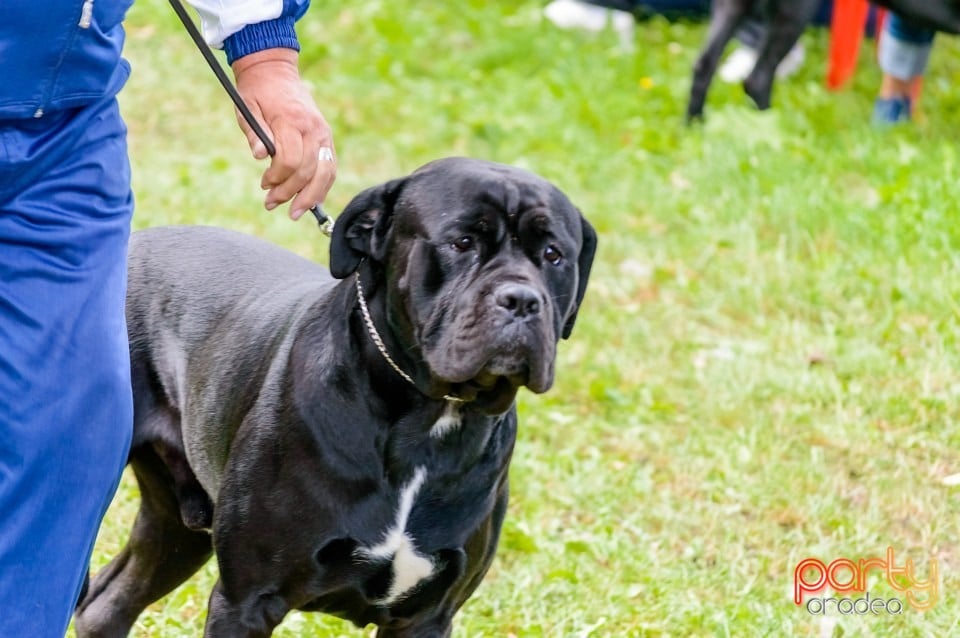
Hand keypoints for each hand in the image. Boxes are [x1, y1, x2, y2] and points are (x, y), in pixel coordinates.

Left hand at [232, 48, 335, 219]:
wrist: (275, 71)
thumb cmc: (257, 92)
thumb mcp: (246, 108)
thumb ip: (254, 133)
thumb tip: (260, 157)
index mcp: (291, 120)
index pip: (290, 160)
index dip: (277, 178)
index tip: (263, 184)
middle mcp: (313, 129)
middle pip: (307, 171)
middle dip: (290, 193)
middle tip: (271, 203)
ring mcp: (323, 134)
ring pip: (324, 174)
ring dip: (310, 197)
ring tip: (294, 212)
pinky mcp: (327, 138)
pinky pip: (330, 168)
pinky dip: (322, 186)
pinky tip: (310, 199)